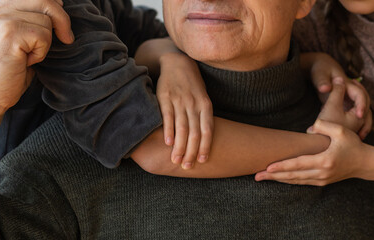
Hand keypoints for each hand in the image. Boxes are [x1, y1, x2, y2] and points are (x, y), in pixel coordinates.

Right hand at [0, 0, 73, 114]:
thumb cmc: (7, 74)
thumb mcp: (20, 42)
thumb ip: (32, 22)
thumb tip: (59, 6)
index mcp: (0, 9)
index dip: (54, 7)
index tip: (61, 26)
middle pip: (46, 0)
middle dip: (62, 20)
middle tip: (66, 39)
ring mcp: (2, 20)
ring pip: (47, 21)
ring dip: (46, 43)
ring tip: (28, 57)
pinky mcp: (10, 33)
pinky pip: (44, 36)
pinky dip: (41, 53)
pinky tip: (25, 62)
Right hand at [157, 53, 213, 169]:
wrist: (177, 62)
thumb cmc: (192, 85)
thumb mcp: (203, 97)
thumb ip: (203, 116)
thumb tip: (204, 139)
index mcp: (205, 105)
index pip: (207, 130)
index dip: (205, 146)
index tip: (202, 161)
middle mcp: (194, 104)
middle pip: (194, 133)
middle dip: (191, 152)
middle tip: (187, 166)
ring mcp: (180, 100)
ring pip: (181, 128)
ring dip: (179, 146)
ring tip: (176, 160)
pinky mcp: (165, 97)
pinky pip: (167, 116)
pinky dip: (168, 130)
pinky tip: (168, 143)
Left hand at [254, 119, 368, 185]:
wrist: (365, 163)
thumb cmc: (353, 144)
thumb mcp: (341, 130)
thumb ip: (324, 125)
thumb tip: (309, 128)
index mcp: (325, 160)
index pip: (299, 164)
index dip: (282, 166)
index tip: (268, 167)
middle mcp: (322, 173)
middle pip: (293, 176)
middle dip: (274, 176)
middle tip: (256, 176)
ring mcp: (322, 179)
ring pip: (296, 181)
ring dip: (279, 180)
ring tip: (263, 178)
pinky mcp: (322, 182)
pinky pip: (302, 182)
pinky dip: (289, 180)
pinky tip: (279, 178)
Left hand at [302, 52, 371, 138]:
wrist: (320, 68)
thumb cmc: (320, 70)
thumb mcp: (319, 74)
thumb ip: (322, 82)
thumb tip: (325, 88)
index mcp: (349, 84)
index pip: (360, 95)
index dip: (361, 105)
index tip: (359, 115)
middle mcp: (353, 93)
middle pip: (366, 106)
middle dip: (365, 120)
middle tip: (361, 134)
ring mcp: (351, 100)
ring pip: (362, 114)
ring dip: (363, 126)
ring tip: (359, 139)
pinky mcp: (346, 106)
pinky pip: (355, 118)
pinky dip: (355, 127)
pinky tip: (349, 139)